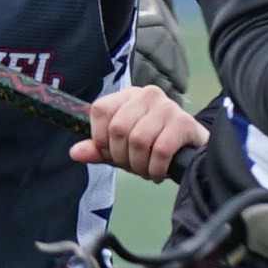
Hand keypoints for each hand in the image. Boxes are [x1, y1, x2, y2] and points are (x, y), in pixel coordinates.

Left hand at [76, 81, 205, 178]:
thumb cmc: (153, 146)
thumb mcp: (121, 148)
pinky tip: (158, 173)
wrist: (193, 151)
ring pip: (138, 141)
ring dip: (139, 166)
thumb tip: (75, 153)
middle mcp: (147, 94)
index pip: (100, 110)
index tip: (111, 153)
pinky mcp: (184, 122)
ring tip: (146, 170)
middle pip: (118, 129)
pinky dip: (155, 169)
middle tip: (132, 166)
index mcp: (127, 96)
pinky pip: (160, 150)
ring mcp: (167, 106)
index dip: (100, 138)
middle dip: (121, 157)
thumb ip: (98, 149)